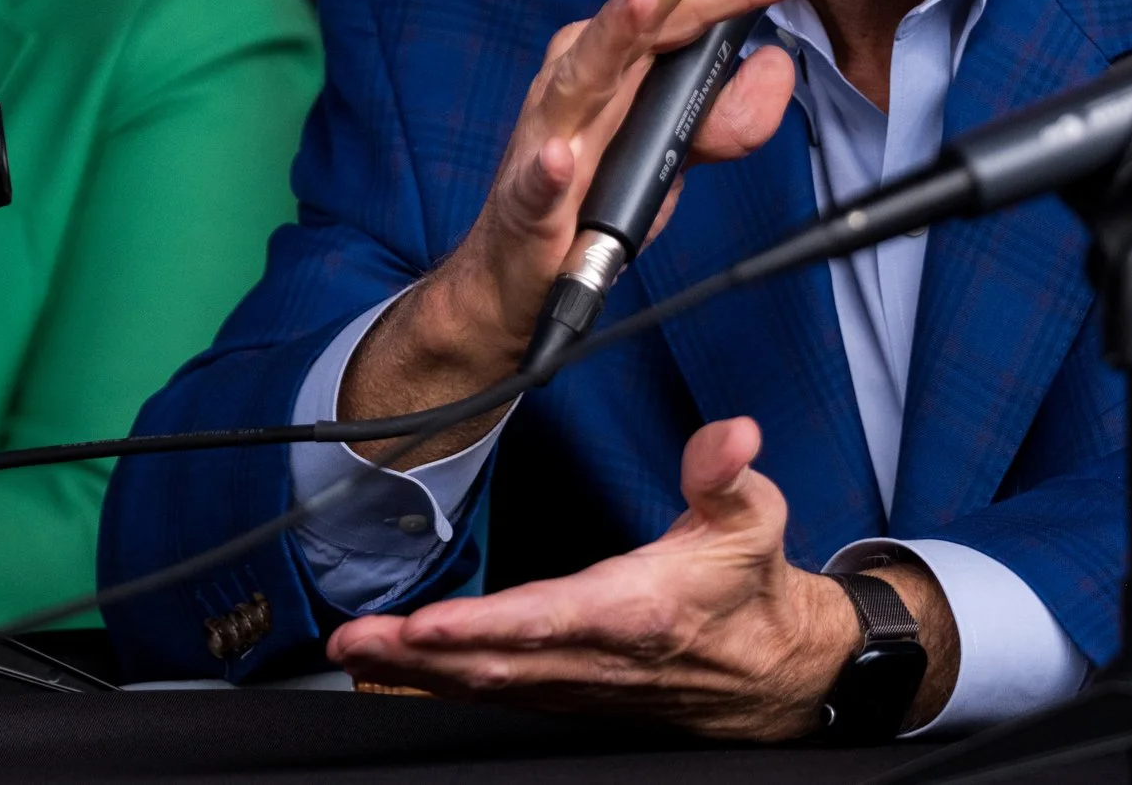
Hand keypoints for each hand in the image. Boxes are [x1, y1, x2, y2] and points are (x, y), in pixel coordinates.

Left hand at [325, 416, 955, 740]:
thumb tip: (730, 437)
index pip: (549, 621)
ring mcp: (583, 685)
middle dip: (417, 655)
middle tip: (350, 639)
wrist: (781, 670)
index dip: (484, 627)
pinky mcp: (573, 694)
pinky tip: (401, 670)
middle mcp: (603, 658)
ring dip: (416, 673)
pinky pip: (500, 694)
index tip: (424, 622)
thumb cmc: (753, 588)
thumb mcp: (753, 518)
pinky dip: (446, 685)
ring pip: (490, 686)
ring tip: (353, 651)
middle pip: (498, 663)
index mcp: (641, 612)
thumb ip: (726, 473)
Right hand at [342, 0, 820, 456]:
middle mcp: (578, 84)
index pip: (683, 15)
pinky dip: (550, 169)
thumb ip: (726, 117)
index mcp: (614, 66)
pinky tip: (563, 158)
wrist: (516, 279)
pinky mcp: (528, 202)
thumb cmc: (589, 204)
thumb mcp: (674, 158)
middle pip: (634, 23)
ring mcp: (547, 137)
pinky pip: (539, 182)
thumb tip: (775, 67)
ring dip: (611, 34)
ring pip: (581, 77)